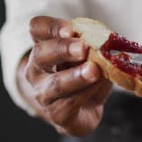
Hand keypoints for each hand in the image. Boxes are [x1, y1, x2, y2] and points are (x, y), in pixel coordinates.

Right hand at [20, 16, 111, 135]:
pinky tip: (96, 87)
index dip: (52, 27)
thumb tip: (105, 45)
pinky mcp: (55, 113)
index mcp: (45, 47)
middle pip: (40, 53)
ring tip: (93, 71)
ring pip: (55, 83)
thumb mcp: (94, 57)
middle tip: (83, 48)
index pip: (37, 29)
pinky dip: (84, 94)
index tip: (71, 29)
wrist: (87, 110)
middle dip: (63, 49)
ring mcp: (42, 93)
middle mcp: (37, 69)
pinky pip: (68, 103)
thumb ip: (96, 49)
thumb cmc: (87, 77)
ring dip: (75, 76)